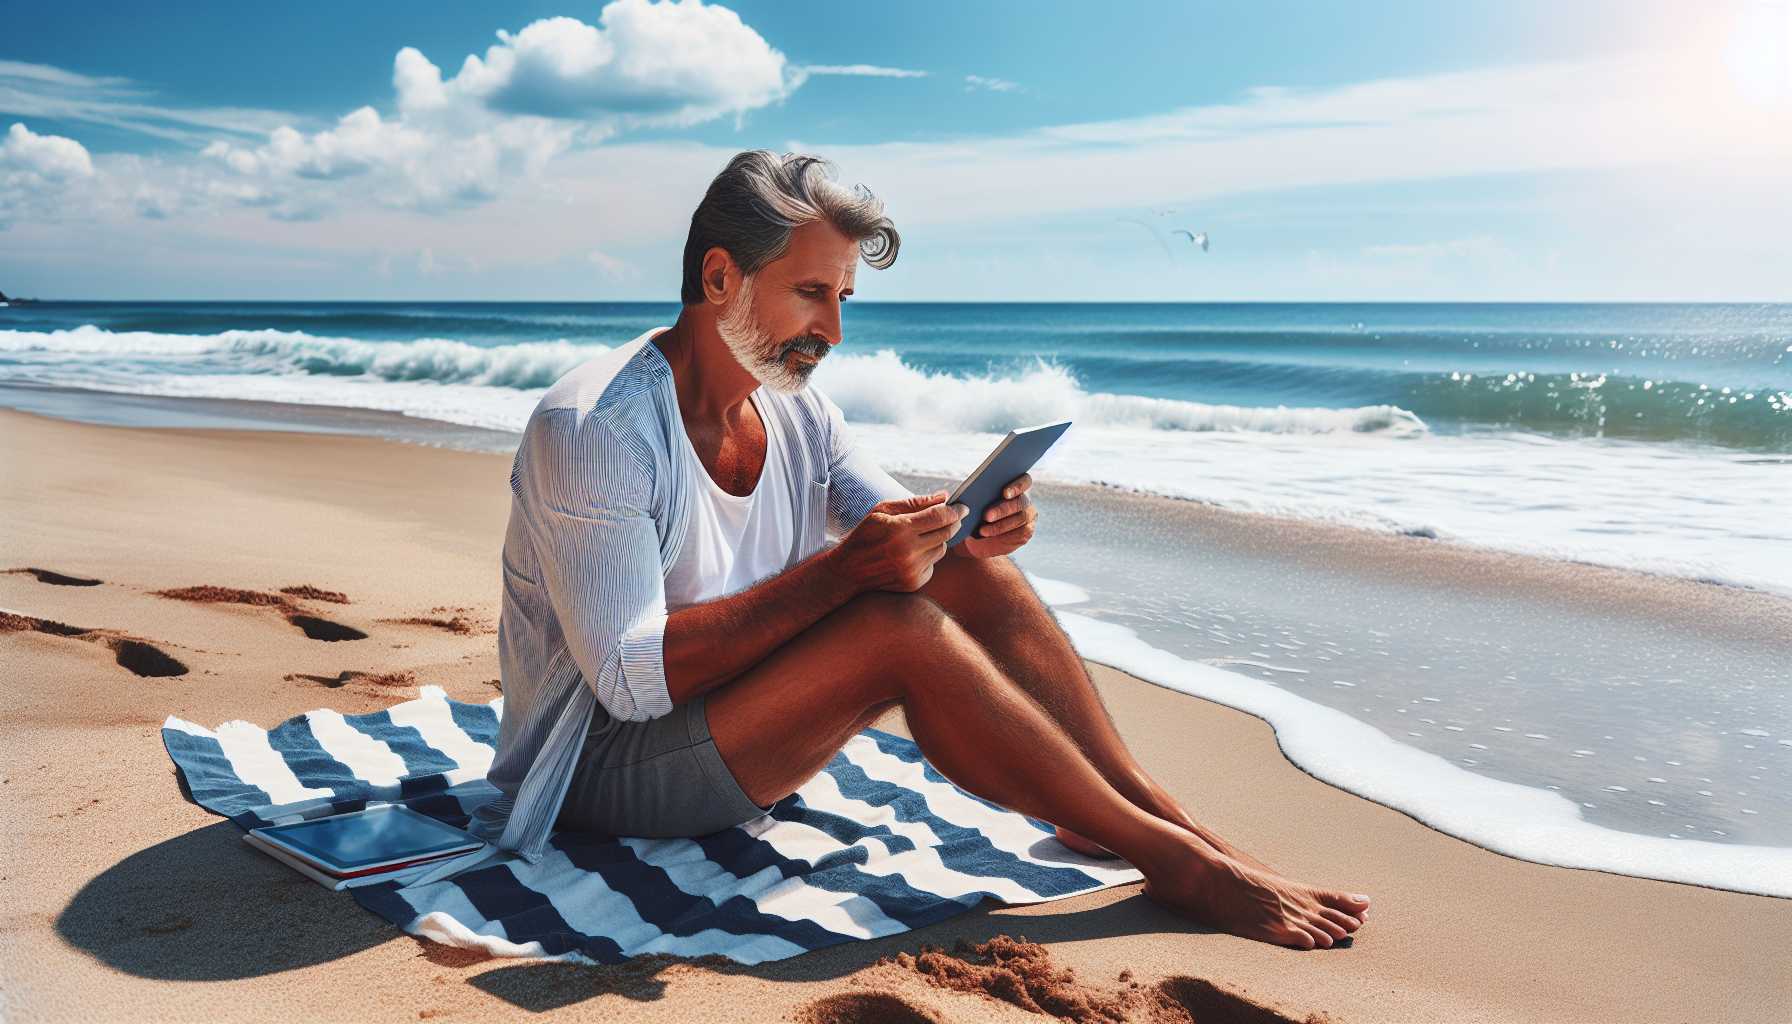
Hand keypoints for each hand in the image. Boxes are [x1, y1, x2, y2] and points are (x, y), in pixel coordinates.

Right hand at [829, 490, 965, 592]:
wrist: (847, 572)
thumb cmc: (865, 536)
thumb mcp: (882, 511)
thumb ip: (915, 503)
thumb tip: (944, 496)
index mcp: (899, 529)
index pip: (940, 516)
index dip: (955, 509)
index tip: (963, 506)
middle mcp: (908, 551)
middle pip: (946, 532)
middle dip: (952, 523)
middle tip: (951, 517)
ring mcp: (911, 569)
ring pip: (942, 549)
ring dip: (937, 540)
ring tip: (919, 538)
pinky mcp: (914, 583)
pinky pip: (933, 565)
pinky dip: (927, 557)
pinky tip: (910, 555)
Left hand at [951, 473, 1036, 559]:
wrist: (976, 537)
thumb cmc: (973, 514)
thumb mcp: (968, 502)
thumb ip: (968, 495)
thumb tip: (951, 495)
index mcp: (1015, 486)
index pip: (1025, 480)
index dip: (1017, 485)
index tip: (1004, 492)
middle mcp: (1024, 499)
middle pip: (1021, 501)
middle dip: (1003, 508)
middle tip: (986, 515)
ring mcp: (1027, 516)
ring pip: (1020, 518)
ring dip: (1001, 524)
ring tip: (982, 529)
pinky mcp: (1025, 532)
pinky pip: (1018, 533)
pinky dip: (1002, 534)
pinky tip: (986, 535)